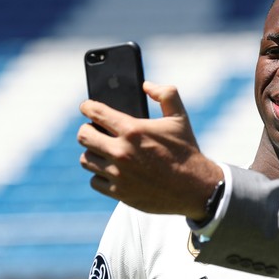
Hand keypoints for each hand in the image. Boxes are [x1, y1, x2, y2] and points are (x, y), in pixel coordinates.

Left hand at [78, 82, 223, 218]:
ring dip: (93, 153)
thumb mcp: (180, 118)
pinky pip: (95, 181)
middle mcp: (121, 151)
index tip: (87, 108)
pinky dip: (100, 175)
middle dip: (87, 130)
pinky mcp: (119, 192)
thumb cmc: (186, 151)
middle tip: (95, 131)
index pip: (95, 112)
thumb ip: (165, 93)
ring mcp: (118, 173)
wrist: (195, 188)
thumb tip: (146, 85)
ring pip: (85, 159)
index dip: (87, 107)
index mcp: (133, 130)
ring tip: (103, 151)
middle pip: (83, 136)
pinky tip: (111, 171)